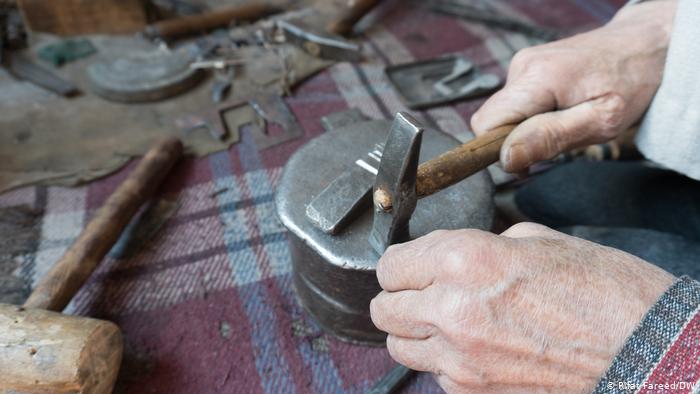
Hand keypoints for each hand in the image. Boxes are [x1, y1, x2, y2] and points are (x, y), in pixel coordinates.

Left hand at [370, 223, 674, 392]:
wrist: (647, 350)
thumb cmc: (604, 291)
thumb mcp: (538, 241)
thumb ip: (481, 246)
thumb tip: (452, 256)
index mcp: (464, 259)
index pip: (390, 264)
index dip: (401, 262)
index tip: (411, 263)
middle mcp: (452, 309)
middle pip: (384, 308)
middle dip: (400, 295)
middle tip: (422, 289)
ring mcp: (460, 359)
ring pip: (399, 345)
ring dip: (415, 329)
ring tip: (444, 319)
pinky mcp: (473, 392)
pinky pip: (433, 373)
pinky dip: (442, 359)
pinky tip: (473, 345)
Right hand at [471, 1, 676, 172]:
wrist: (646, 45)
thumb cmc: (631, 83)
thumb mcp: (600, 121)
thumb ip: (550, 138)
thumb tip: (506, 158)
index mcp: (538, 78)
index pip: (486, 124)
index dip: (499, 149)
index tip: (530, 162)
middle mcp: (522, 66)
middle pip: (490, 120)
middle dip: (516, 141)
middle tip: (557, 143)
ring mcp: (523, 64)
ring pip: (503, 114)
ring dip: (527, 129)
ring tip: (566, 123)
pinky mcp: (527, 67)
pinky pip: (514, 104)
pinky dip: (532, 116)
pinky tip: (561, 111)